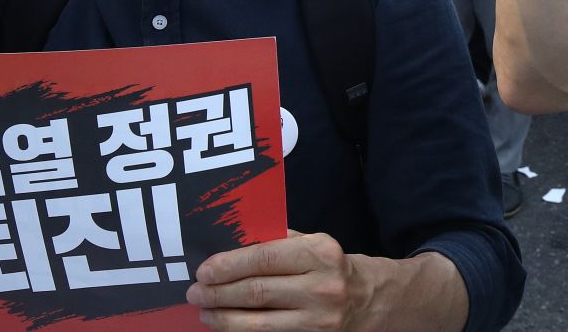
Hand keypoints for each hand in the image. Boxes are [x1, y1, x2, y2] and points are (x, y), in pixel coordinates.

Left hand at [188, 231, 364, 331]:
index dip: (229, 266)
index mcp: (320, 253)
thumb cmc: (333, 266)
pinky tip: (227, 325)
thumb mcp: (313, 244)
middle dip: (218, 293)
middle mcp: (322, 288)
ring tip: (204, 312)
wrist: (373, 301)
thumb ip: (276, 243)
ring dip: (224, 318)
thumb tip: (229, 248)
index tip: (203, 270)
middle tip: (195, 292)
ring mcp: (319, 322)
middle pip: (257, 292)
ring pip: (258, 324)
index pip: (264, 258)